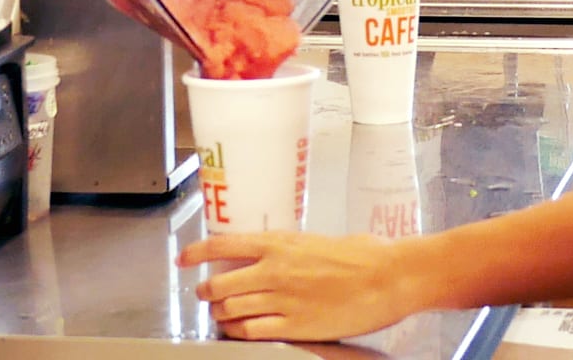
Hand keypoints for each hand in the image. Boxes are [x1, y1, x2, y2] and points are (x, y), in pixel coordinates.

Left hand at [178, 231, 422, 341]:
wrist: (389, 277)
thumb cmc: (365, 255)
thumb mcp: (319, 241)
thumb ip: (291, 248)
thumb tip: (277, 253)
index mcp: (280, 243)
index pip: (223, 245)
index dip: (196, 253)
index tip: (183, 259)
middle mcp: (274, 270)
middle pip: (219, 284)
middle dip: (207, 293)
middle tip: (206, 296)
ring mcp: (283, 300)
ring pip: (230, 310)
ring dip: (221, 315)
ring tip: (223, 316)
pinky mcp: (295, 326)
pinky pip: (250, 332)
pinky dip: (238, 332)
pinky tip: (239, 331)